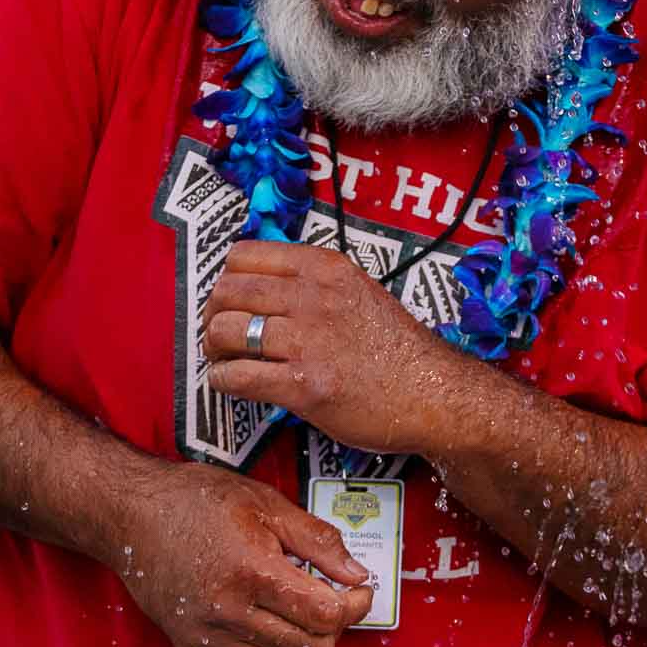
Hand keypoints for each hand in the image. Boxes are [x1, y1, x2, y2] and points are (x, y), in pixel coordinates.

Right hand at [115, 460, 373, 646]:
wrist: (132, 516)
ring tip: (306, 608)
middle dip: (337, 626)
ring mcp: (209, 637)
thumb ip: (318, 540)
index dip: (356, 604)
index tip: (361, 589)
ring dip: (310, 644)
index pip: (324, 614)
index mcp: (250, 572)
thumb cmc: (196, 501)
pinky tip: (278, 623)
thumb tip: (355, 572)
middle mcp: (227, 613)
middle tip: (337, 598)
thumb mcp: (266, 504)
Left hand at [203, 240, 471, 456]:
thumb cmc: (397, 347)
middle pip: (227, 291)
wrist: (433, 392)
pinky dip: (223, 381)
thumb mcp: (359, 291)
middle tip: (221, 334)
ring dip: (214, 349)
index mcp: (325, 268)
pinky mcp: (303, 385)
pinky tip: (233, 384)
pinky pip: (237, 377)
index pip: (244, 254)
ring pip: (225, 331)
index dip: (227, 279)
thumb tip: (263, 289)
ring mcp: (307, 341)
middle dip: (213, 315)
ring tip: (225, 360)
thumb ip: (315, 284)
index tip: (232, 300)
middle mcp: (313, 297)